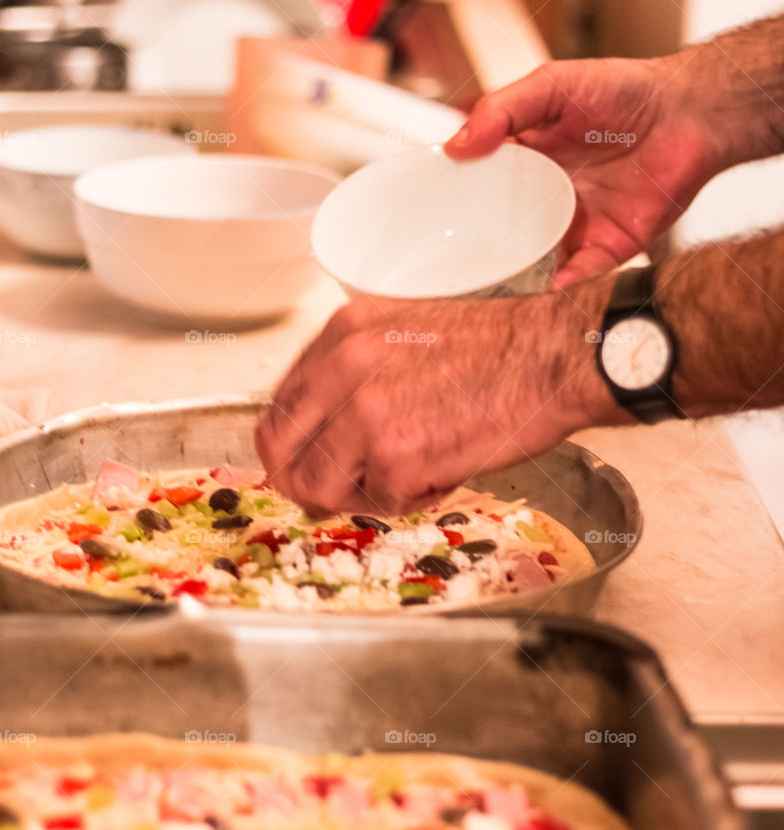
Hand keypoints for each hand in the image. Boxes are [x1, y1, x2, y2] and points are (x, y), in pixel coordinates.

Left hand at [255, 293, 609, 514]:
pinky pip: (381, 501)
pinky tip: (442, 472)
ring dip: (357, 495)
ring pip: (321, 488)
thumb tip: (325, 420)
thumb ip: (355, 368)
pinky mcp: (397, 460)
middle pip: (282, 453)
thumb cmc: (497, 346)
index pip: (279, 405)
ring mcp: (365, 418)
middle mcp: (343, 372)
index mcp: (341, 335)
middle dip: (302, 482)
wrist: (551, 356)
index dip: (286, 444)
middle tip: (328, 494)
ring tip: (400, 479)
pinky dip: (412, 497)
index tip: (299, 461)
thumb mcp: (404, 328)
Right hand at [445, 53, 722, 283]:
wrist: (690, 112)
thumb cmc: (625, 91)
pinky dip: (559, 284)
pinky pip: (578, 274)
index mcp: (526, 162)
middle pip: (502, 234)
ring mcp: (575, 225)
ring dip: (512, 275)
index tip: (422, 218)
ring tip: (484, 288)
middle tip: (446, 262)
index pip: (481, 189)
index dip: (455, 203)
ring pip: (534, 262)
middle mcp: (546, 198)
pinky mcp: (608, 246)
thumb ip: (501, 110)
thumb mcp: (551, 86)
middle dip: (478, 251)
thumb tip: (455, 145)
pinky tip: (542, 286)